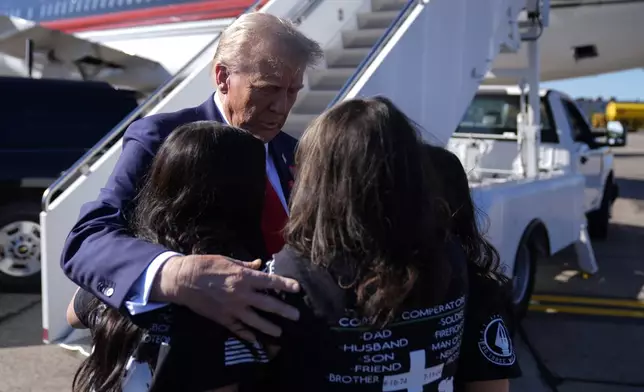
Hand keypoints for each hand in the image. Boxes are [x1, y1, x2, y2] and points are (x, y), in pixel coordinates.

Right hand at [151, 255, 299, 341]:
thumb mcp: (227, 260)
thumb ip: (245, 265)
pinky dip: (247, 335)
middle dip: (284, 311)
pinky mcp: (222, 318)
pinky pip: (238, 329)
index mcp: (243, 277)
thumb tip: (259, 264)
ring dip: (269, 327)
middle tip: (297, 316)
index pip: (270, 282)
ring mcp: (232, 308)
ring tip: (280, 332)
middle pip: (268, 304)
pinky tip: (255, 340)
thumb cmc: (205, 265)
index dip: (285, 285)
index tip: (297, 288)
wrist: (182, 280)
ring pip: (255, 321)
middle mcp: (241, 294)